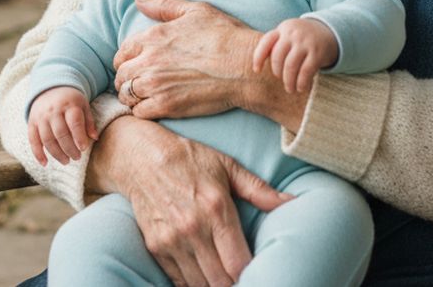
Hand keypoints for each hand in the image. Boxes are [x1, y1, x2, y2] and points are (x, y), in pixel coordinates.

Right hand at [26, 86, 97, 165]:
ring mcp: (41, 117)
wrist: (50, 88)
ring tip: (66, 161)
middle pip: (60, 133)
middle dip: (69, 148)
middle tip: (77, 158)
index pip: (74, 122)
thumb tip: (95, 138)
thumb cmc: (71, 101)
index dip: (79, 137)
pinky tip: (45, 164)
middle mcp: (53, 111)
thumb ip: (89, 122)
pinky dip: (38, 153)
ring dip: (56, 153)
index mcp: (69, 105)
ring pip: (47, 139)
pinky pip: (33, 140)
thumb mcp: (83, 105)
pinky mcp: (31, 123)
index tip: (84, 148)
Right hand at [92, 116, 292, 286]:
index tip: (261, 272)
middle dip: (235, 284)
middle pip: (220, 281)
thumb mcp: (227, 166)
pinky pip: (178, 280)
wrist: (140, 157)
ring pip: (199, 285)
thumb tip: (292, 202)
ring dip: (214, 285)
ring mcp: (171, 240)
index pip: (239, 263)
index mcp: (217, 209)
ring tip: (226, 278)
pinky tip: (204, 276)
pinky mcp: (155, 247)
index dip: (252, 275)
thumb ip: (260, 190)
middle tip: (244, 277)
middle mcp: (193, 228)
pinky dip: (193, 283)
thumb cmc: (189, 160)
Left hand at [113, 0, 261, 119]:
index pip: (122, 52)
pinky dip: (142, 111)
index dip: (127, 59)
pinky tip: (155, 106)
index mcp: (153, 37)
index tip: (136, 64)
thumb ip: (164, 6)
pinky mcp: (166, 106)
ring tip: (145, 96)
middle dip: (127, 78)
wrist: (243, 67)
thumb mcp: (196, 11)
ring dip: (133, 96)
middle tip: (139, 82)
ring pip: (126, 95)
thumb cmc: (225, 35)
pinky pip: (139, 113)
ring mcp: (156, 85)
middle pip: (121, 75)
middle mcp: (149, 61)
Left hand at [253, 18, 337, 92]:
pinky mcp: (317, 53)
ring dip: (288, 81)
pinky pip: (305, 71)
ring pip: (290, 66)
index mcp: (283, 29)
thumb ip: (277, 45)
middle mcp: (293, 34)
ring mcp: (305, 43)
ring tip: (290, 89)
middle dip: (277, 72)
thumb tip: (259, 67)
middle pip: (278, 57)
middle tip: (281, 80)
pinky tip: (301, 88)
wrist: (331, 32)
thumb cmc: (303, 38)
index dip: (258, 57)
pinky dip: (301, 82)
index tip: (256, 71)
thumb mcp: (289, 34)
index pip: (266, 42)